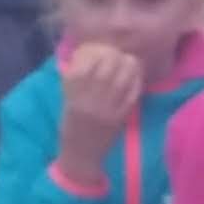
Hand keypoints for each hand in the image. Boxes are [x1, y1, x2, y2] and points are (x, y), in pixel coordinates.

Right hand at [53, 40, 145, 172]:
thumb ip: (76, 79)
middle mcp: (88, 103)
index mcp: (72, 97)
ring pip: (121, 82)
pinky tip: (136, 75)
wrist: (80, 154)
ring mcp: (106, 111)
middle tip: (119, 53)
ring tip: (130, 61)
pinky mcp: (119, 119)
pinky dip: (135, 82)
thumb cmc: (72, 124)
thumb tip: (90, 52)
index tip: (101, 49)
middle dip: (114, 57)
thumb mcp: (68, 100)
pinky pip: (131, 96)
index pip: (83, 68)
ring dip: (128, 67)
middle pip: (104, 72)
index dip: (95, 54)